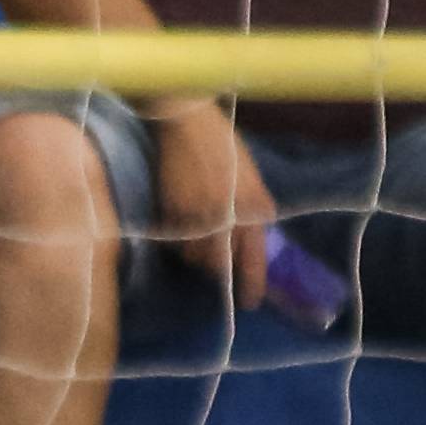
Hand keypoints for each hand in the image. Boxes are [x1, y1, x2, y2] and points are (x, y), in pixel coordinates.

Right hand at [144, 98, 278, 304]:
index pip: (253, 257)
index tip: (250, 303)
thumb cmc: (223, 144)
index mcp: (253, 207)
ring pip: (194, 256)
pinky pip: (175, 241)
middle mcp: (227, 217)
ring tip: (196, 235)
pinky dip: (178, 238)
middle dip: (218, 270)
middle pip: (220, 265)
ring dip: (195, 253)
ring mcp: (198, 216)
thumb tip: (252, 235)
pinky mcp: (171, 213)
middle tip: (216, 267)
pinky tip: (181, 221)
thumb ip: (254, 206)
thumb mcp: (250, 175)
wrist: (187, 121)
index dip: (252, 284)